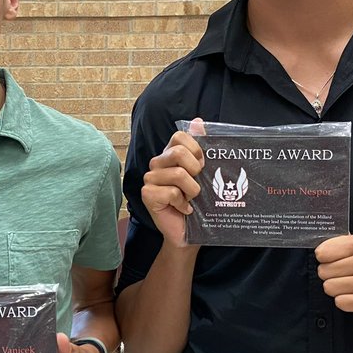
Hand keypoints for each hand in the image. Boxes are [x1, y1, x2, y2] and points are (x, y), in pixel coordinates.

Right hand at [141, 119, 205, 246]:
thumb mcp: (205, 173)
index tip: (202, 166)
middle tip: (198, 186)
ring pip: (178, 174)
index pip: (180, 137)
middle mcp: (157, 163)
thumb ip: (201, 146)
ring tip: (192, 200)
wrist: (189, 232)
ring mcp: (149, 178)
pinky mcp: (147, 194)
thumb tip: (198, 120)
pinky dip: (183, 203)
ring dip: (193, 191)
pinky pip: (171, 192)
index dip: (196, 150)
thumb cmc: (198, 202)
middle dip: (197, 172)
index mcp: (169, 154)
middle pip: (179, 153)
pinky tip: (183, 209)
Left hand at [316, 234, 352, 324]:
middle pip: (324, 271)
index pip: (323, 252)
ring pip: (330, 287)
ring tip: (349, 288)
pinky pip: (341, 302)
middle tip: (342, 277)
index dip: (323, 260)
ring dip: (336, 290)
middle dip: (328, 276)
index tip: (332, 262)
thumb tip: (317, 250)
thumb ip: (336, 245)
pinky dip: (344, 302)